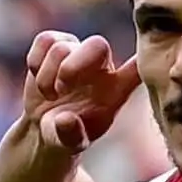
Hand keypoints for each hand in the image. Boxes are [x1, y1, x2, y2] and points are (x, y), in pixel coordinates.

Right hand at [23, 31, 140, 151]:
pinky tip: (37, 77)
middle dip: (72, 66)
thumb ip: (71, 135)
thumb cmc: (70, 133)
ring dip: (49, 74)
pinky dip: (36, 60)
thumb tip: (65, 119)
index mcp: (116, 89)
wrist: (47, 124)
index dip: (140, 60)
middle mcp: (101, 66)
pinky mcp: (56, 44)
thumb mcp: (72, 142)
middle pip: (97, 45)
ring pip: (63, 46)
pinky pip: (46, 39)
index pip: (137, 69)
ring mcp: (79, 51)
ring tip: (51, 95)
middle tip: (62, 91)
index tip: (145, 56)